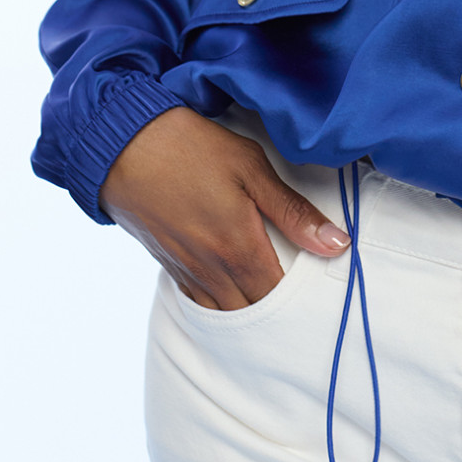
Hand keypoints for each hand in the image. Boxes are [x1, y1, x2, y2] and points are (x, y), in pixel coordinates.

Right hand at [99, 106, 349, 309]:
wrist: (124, 147)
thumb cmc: (191, 149)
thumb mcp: (250, 168)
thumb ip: (293, 212)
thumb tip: (337, 243)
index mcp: (239, 248)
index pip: (279, 296)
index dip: (302, 301)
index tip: (320, 295)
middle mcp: (212, 270)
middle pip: (253, 313)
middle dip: (277, 314)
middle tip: (301, 307)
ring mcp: (187, 271)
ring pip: (224, 313)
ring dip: (248, 314)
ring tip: (272, 306)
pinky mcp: (168, 264)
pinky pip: (198, 302)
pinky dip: (219, 306)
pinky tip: (230, 294)